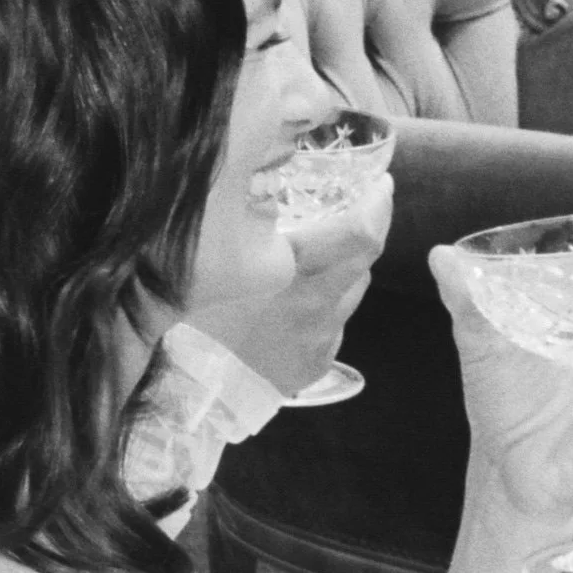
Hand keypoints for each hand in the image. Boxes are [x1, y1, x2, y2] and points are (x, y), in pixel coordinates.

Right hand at [187, 173, 392, 395]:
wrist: (190, 388)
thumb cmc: (196, 313)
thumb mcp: (224, 257)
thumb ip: (258, 228)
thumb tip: (277, 193)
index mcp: (292, 274)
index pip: (359, 235)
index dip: (378, 204)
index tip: (381, 183)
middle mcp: (317, 306)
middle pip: (366, 259)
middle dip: (371, 227)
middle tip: (365, 204)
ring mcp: (322, 338)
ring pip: (353, 288)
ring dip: (343, 268)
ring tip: (316, 256)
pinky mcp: (319, 361)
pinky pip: (335, 320)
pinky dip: (325, 302)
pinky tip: (296, 302)